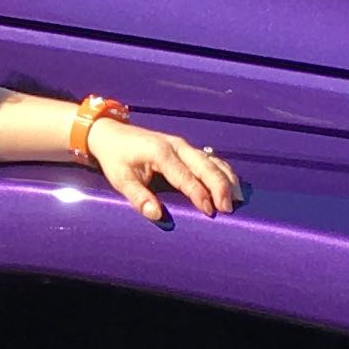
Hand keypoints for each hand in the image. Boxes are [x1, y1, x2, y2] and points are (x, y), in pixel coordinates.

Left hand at [87, 119, 243, 225]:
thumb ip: (138, 197)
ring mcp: (183, 145)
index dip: (199, 195)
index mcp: (161, 153)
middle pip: (206, 166)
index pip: (186, 177)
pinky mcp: (185, 147)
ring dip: (226, 179)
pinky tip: (232, 184)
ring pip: (212, 161)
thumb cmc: (115, 157)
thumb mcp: (120, 179)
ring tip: (237, 198)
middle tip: (228, 208)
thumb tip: (156, 214)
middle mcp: (177, 146)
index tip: (209, 212)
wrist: (111, 133)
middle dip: (220, 187)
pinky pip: (210, 158)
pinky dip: (223, 171)